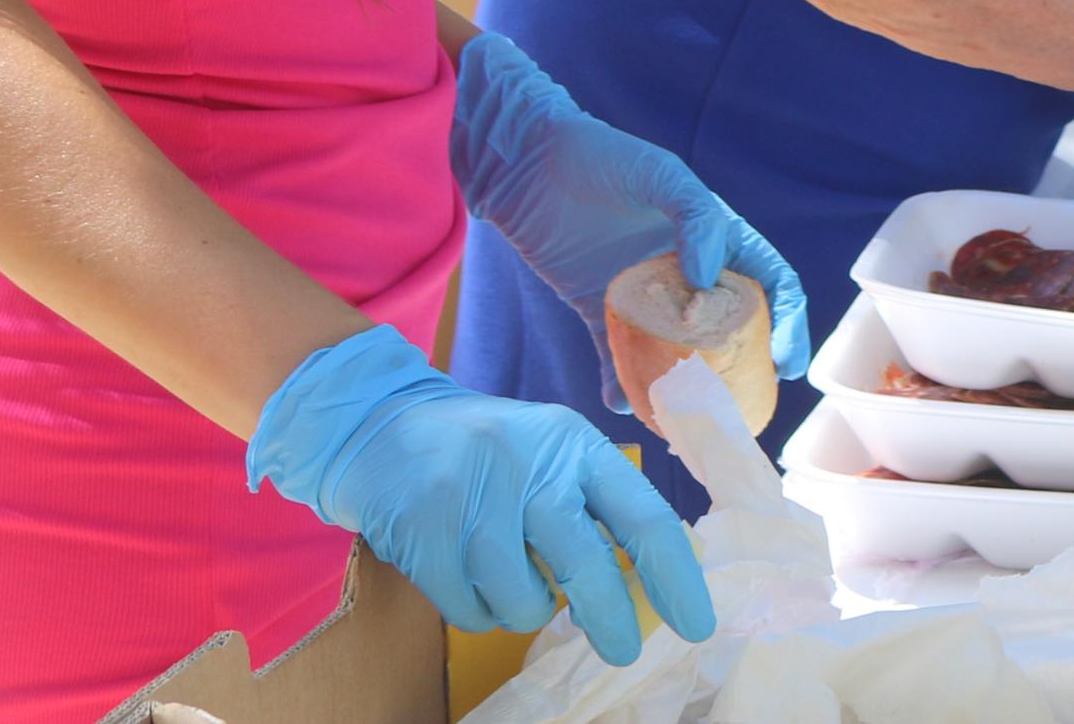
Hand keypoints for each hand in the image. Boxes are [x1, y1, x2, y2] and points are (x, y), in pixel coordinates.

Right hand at [248, 329, 712, 664]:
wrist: (377, 423)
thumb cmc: (484, 451)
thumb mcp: (549, 454)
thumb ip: (594, 505)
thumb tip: (648, 583)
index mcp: (574, 446)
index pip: (642, 516)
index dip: (675, 577)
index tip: (696, 624)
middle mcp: (529, 467)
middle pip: (588, 567)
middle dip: (611, 621)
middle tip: (623, 650)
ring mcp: (472, 499)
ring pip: (524, 601)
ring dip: (526, 611)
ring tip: (513, 582)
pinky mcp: (423, 533)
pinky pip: (469, 612)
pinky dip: (477, 613)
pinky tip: (469, 581)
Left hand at [451, 32, 807, 408]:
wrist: (524, 162)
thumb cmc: (600, 156)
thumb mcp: (659, 175)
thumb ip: (695, 218)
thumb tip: (707, 281)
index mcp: (716, 235)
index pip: (768, 282)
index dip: (787, 321)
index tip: (784, 363)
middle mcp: (687, 269)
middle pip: (727, 327)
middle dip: (739, 369)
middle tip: (737, 407)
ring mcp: (645, 293)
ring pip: (676, 349)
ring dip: (684, 386)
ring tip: (683, 419)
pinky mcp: (600, 308)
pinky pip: (618, 354)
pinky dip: (622, 382)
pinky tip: (620, 403)